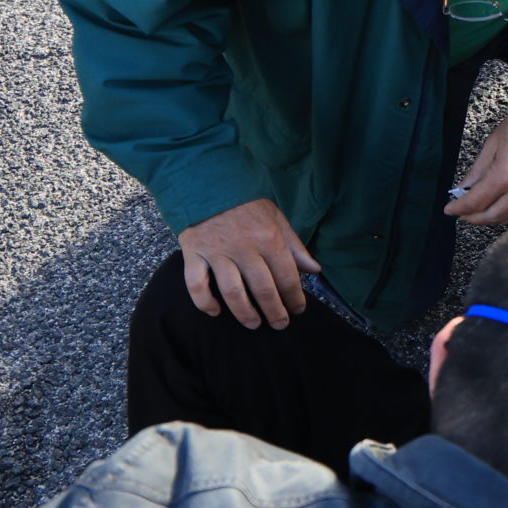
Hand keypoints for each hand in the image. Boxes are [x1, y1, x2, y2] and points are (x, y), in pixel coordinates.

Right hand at [179, 198, 319, 329]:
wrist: (207, 182)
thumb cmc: (246, 203)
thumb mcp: (277, 218)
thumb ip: (294, 246)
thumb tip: (314, 270)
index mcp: (269, 238)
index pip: (287, 277)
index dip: (295, 298)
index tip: (298, 310)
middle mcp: (244, 247)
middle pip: (263, 289)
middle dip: (275, 312)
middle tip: (280, 325)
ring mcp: (217, 252)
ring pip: (232, 292)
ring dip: (245, 313)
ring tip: (254, 324)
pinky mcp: (194, 254)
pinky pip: (197, 285)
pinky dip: (205, 303)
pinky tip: (216, 312)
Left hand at [447, 80, 507, 224]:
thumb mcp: (495, 140)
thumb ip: (479, 168)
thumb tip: (465, 187)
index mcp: (506, 173)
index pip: (476, 202)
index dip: (459, 208)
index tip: (450, 210)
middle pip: (494, 216)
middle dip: (475, 217)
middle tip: (466, 214)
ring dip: (498, 219)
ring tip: (488, 211)